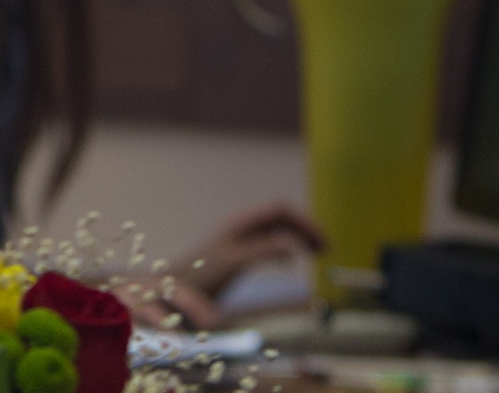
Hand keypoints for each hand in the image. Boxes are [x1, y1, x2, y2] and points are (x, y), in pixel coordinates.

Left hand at [146, 200, 322, 327]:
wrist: (173, 288)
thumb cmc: (201, 274)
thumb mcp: (235, 261)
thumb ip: (263, 250)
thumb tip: (292, 243)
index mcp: (242, 223)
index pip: (281, 210)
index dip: (305, 223)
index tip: (324, 244)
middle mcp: (241, 226)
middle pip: (281, 217)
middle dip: (305, 228)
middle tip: (326, 250)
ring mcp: (238, 239)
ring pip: (275, 229)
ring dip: (297, 236)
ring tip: (316, 252)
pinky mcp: (236, 254)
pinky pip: (266, 242)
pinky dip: (284, 246)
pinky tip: (288, 261)